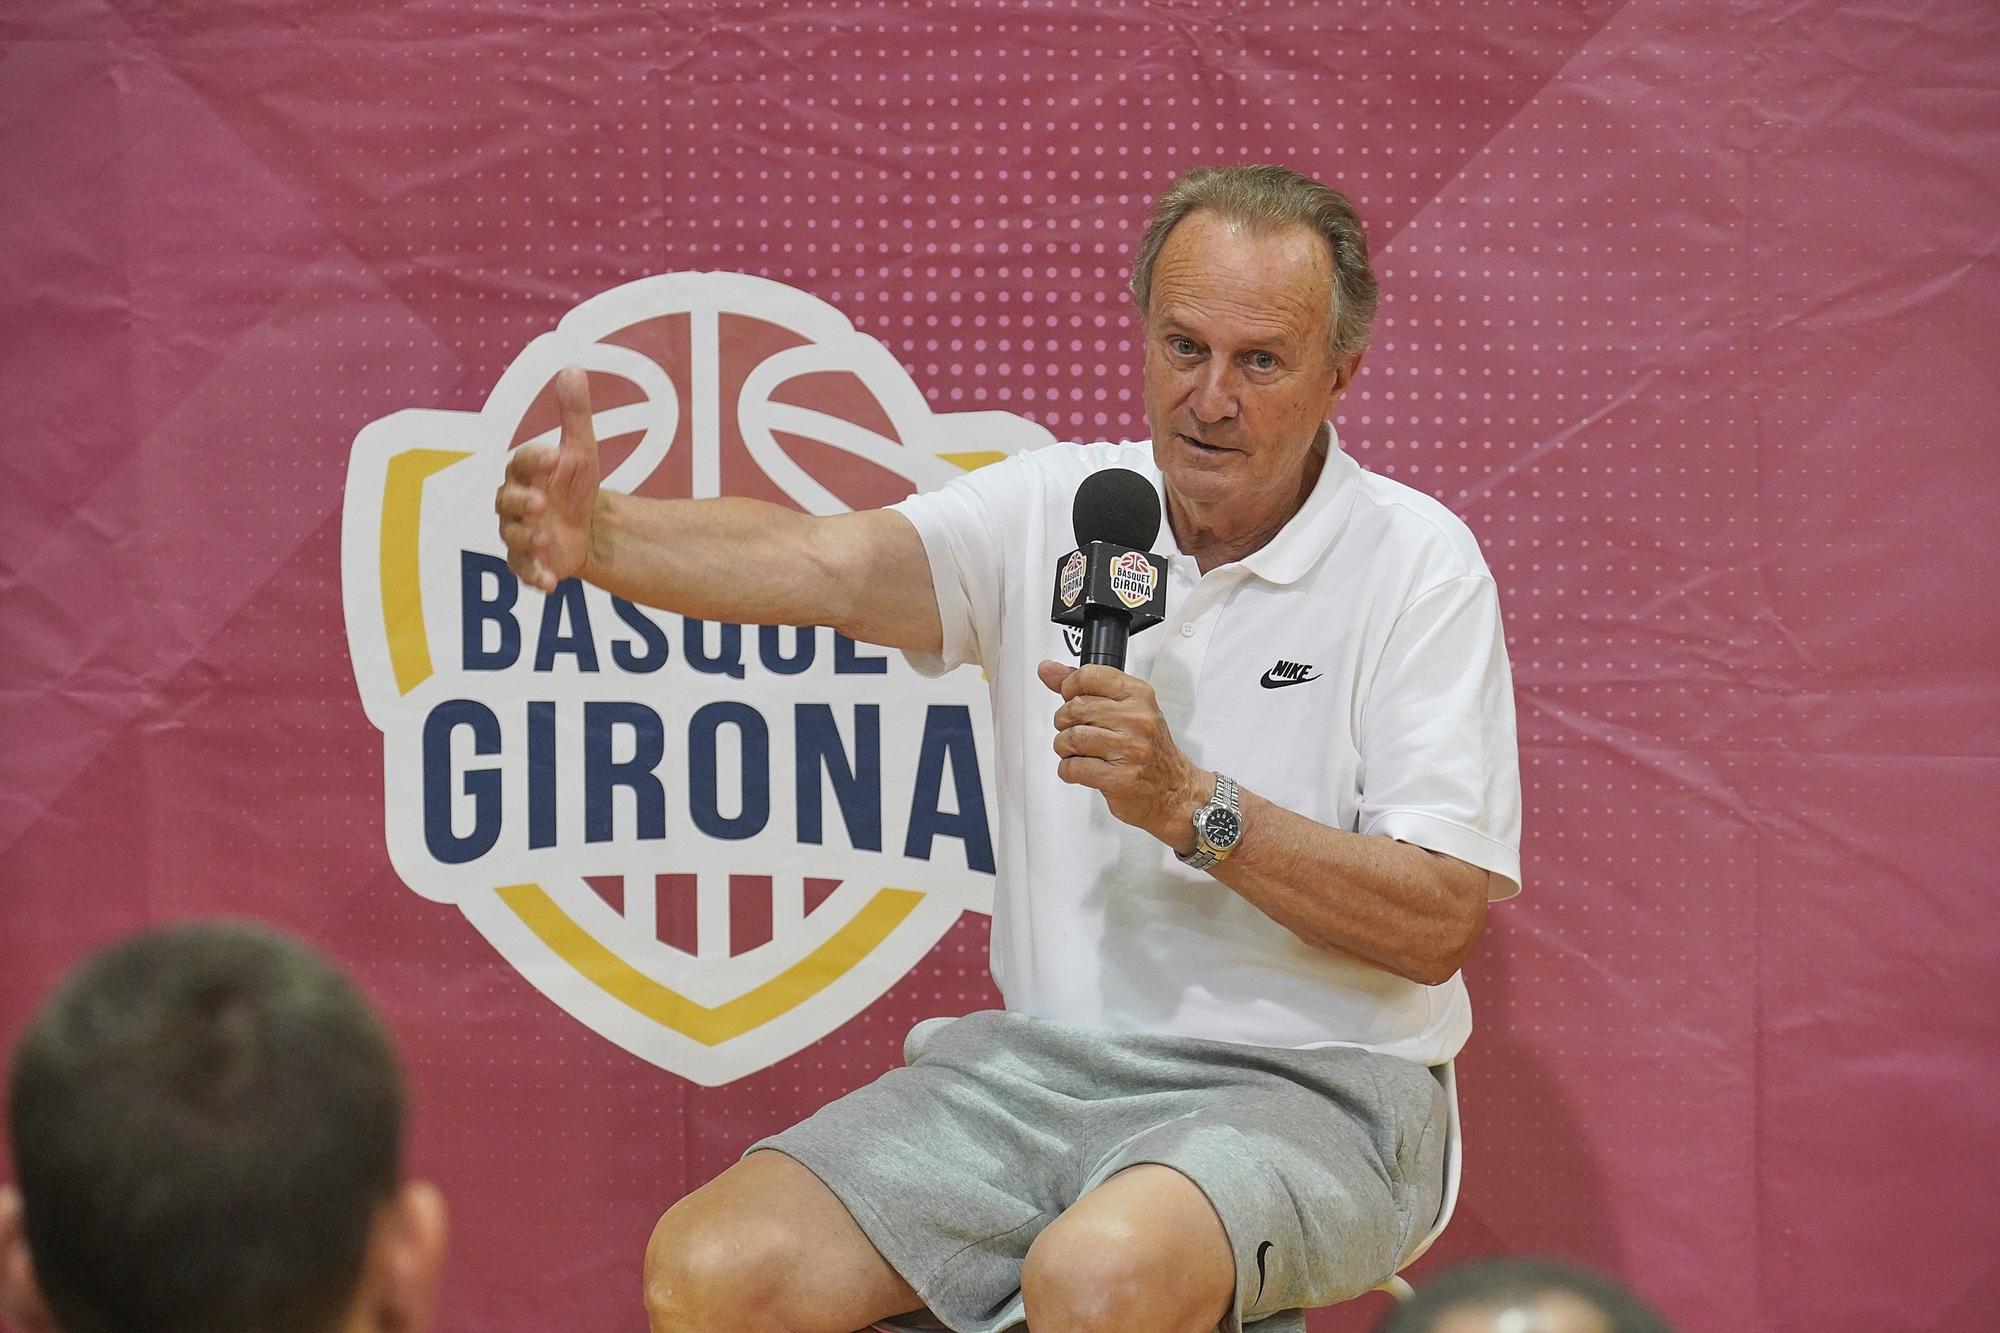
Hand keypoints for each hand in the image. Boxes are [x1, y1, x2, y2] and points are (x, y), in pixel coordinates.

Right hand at [494, 364, 600, 591]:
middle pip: (506, 501)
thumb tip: (572, 366)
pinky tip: (550, 583)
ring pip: (511, 537)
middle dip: (521, 502)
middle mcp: (514, 503)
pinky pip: (523, 572)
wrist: (590, 530)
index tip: (555, 454)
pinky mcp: (527, 563)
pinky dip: (534, 577)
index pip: (520, 461)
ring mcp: (518, 534)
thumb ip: (575, 413)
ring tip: (545, 540)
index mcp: (524, 473)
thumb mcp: (581, 450)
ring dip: (526, 540)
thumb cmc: (576, 486)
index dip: (534, 458)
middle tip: (541, 503)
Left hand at [1037, 659, 1208, 849]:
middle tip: (1074, 731)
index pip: (1089, 676)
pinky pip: (1074, 768)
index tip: (1070, 697)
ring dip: (1065, 748)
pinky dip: (1068, 770)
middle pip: (1075, 708)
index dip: (1069, 687)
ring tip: (1077, 752)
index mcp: (1138, 696)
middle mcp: (1136, 719)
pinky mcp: (1119, 778)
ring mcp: (1129, 749)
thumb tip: (1048, 670)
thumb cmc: (1149, 749)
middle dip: (1065, 722)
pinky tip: (1081, 769)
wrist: (1174, 790)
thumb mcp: (1126, 709)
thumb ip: (1085, 687)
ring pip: (1071, 738)